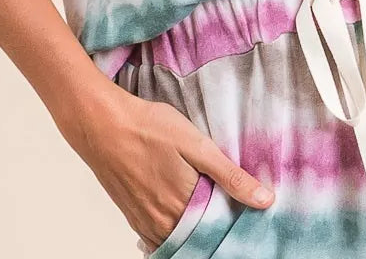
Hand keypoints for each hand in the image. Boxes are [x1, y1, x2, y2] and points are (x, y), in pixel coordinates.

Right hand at [58, 81, 274, 250]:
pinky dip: (174, 234)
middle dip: (217, 230)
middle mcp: (165, 222)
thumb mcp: (196, 144)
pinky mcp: (133, 217)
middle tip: (231, 214)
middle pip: (200, 238)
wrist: (101, 124)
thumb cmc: (147, 127)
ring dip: (195, 233)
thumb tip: (264, 200)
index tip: (250, 213)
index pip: (222, 228)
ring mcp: (146, 223)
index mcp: (186, 205)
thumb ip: (230, 175)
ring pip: (179, 241)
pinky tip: (181, 218)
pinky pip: (158, 240)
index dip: (237, 221)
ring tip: (209, 213)